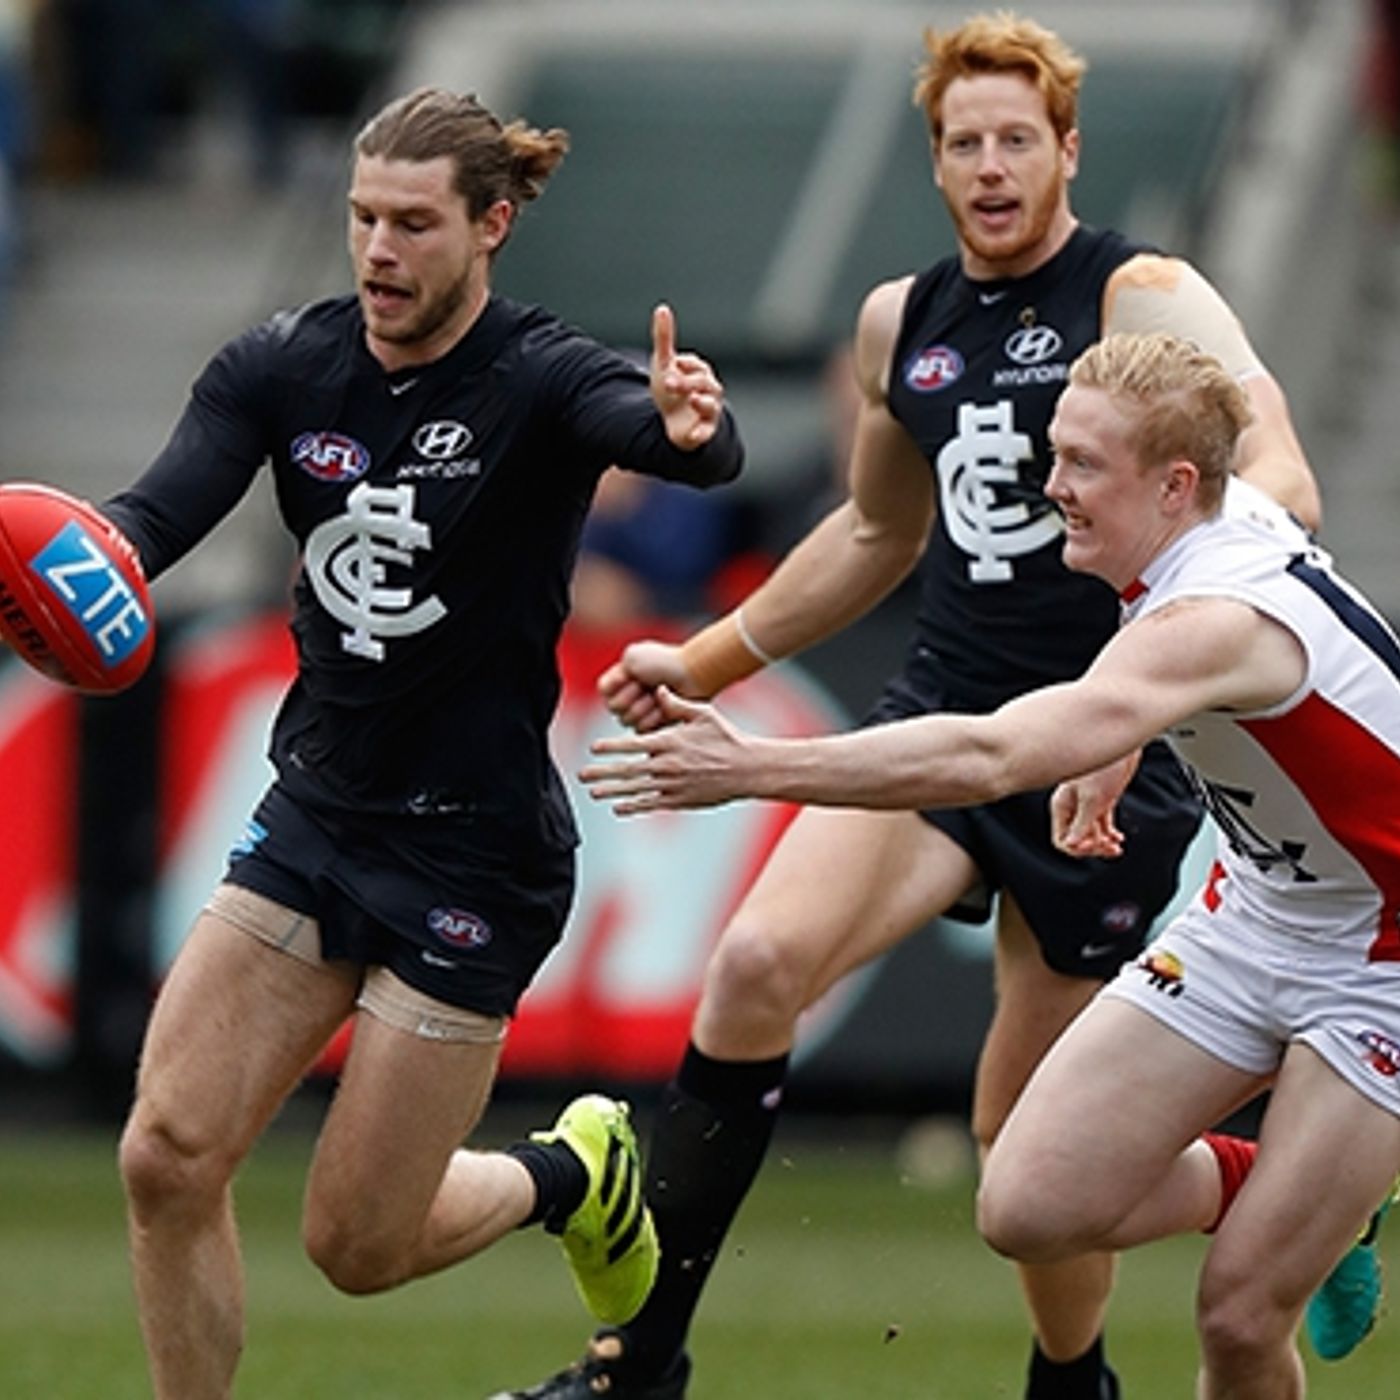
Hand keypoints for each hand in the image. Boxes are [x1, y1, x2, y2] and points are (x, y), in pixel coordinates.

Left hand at [581, 687, 753, 813]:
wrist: (747, 769)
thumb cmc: (726, 738)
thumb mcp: (703, 714)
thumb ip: (676, 704)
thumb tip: (657, 690)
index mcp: (670, 742)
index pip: (633, 744)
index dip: (611, 747)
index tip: (593, 748)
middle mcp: (668, 765)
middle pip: (627, 770)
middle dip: (602, 772)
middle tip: (582, 774)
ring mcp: (673, 785)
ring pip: (635, 789)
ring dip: (611, 791)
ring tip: (593, 792)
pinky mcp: (680, 800)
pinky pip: (651, 804)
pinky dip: (633, 806)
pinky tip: (618, 808)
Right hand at [598, 638, 705, 731]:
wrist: (692, 674)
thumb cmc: (665, 662)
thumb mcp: (633, 657)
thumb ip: (613, 673)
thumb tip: (605, 692)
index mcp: (622, 679)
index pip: (605, 692)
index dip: (618, 687)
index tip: (632, 677)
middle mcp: (629, 696)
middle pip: (615, 709)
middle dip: (632, 697)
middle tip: (648, 687)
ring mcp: (641, 711)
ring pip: (627, 721)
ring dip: (644, 708)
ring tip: (659, 697)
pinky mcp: (654, 726)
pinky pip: (642, 730)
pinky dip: (654, 718)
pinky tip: (665, 709)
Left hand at [649, 303, 723, 449]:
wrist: (673, 420)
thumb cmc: (671, 388)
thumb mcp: (664, 363)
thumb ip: (664, 338)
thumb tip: (662, 308)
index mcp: (700, 372)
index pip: (696, 365)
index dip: (684, 365)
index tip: (672, 364)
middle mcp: (709, 390)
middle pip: (703, 383)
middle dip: (686, 382)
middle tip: (668, 382)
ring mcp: (708, 411)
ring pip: (710, 405)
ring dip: (702, 403)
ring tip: (693, 399)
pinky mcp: (704, 431)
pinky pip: (706, 433)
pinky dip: (701, 434)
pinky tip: (692, 435)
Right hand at [1050, 750, 1139, 857]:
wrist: (1123, 745)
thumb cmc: (1105, 764)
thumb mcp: (1092, 799)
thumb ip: (1082, 824)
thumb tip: (1072, 845)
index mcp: (1062, 806)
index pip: (1062, 839)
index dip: (1078, 848)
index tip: (1093, 846)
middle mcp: (1072, 807)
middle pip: (1077, 839)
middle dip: (1093, 848)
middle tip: (1108, 848)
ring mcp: (1087, 804)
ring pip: (1091, 834)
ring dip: (1103, 844)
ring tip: (1115, 847)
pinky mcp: (1102, 800)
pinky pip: (1102, 824)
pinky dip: (1110, 834)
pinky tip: (1118, 838)